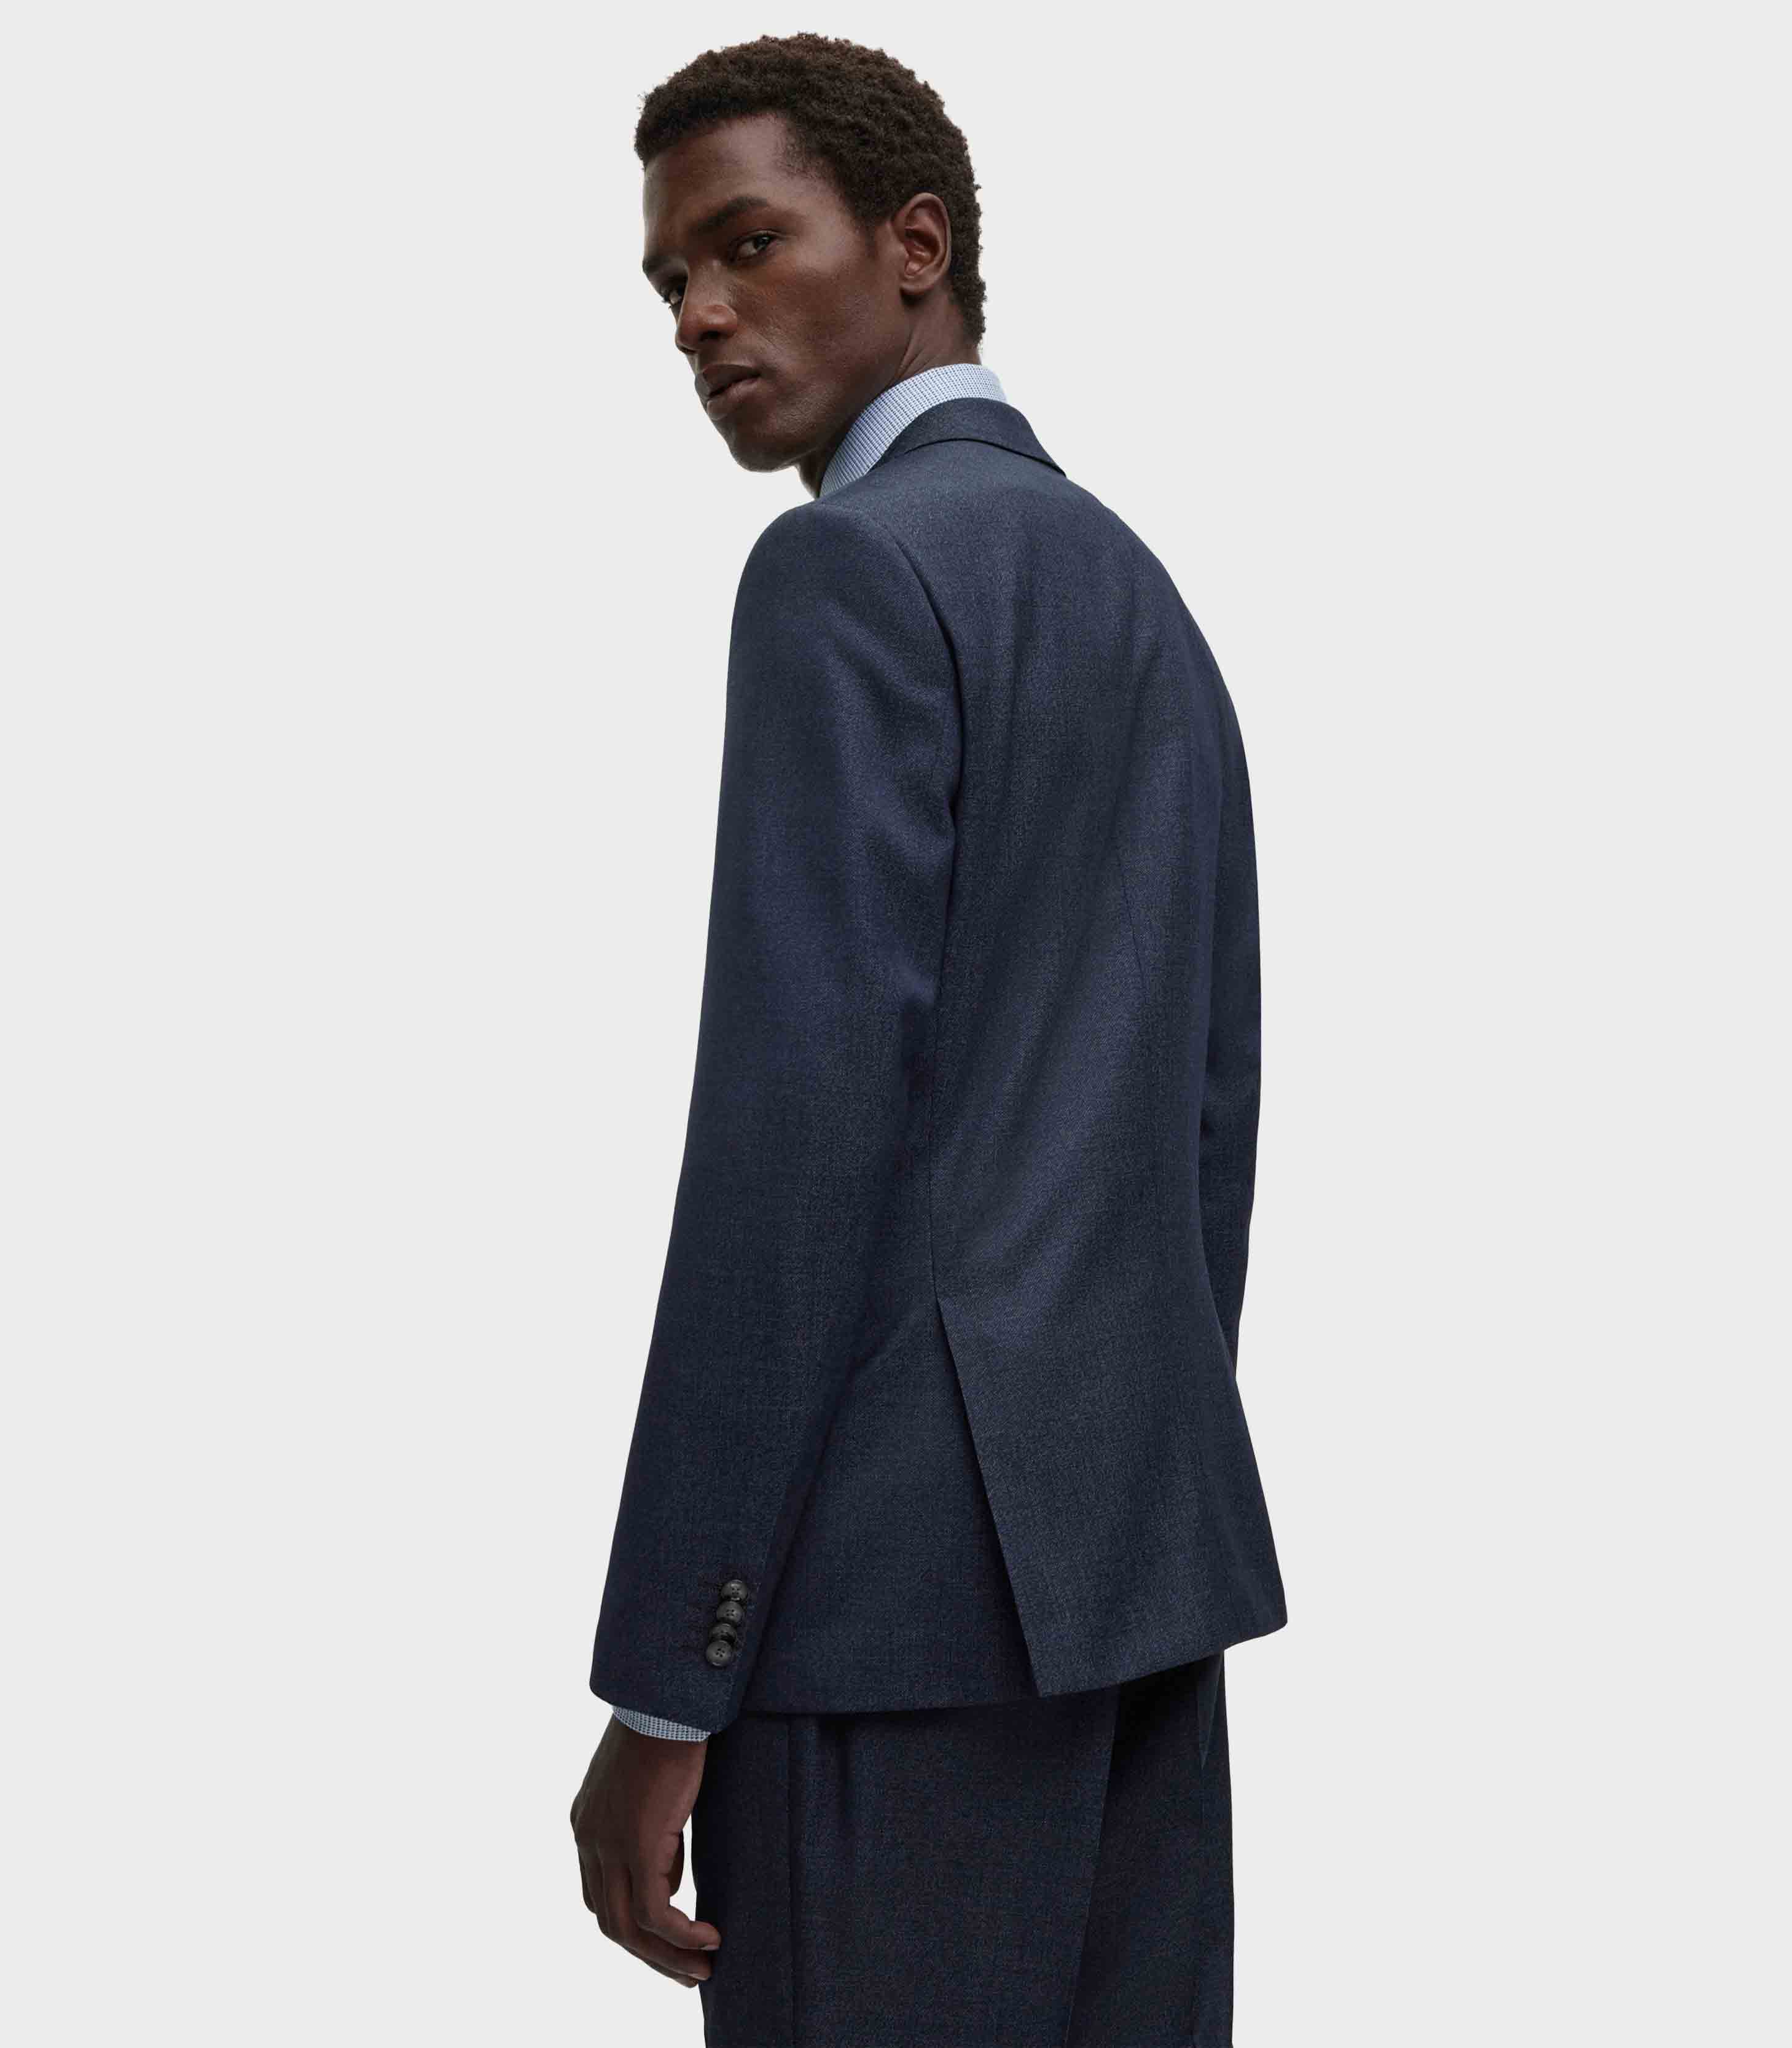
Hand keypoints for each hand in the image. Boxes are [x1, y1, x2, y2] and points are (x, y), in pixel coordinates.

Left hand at [571, 1716, 721, 1987]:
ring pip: (628, 1928)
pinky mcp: (636, 1845)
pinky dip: (682, 1935)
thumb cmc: (670, 1728)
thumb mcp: (653, 1787)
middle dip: (648, 1955)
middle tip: (686, 1973)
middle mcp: (589, 1839)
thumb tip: (669, 1875)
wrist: (668, 1698)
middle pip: (610, 1921)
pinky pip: (654, 1913)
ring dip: (666, 1957)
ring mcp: (608, 1845)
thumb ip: (652, 1830)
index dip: (634, 1924)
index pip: (601, 1893)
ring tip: (702, 1971)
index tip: (671, 1939)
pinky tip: (709, 1939)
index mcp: (588, 1824)